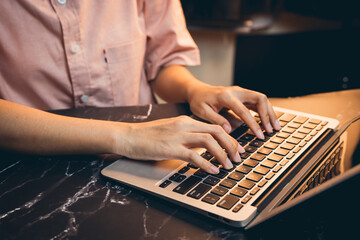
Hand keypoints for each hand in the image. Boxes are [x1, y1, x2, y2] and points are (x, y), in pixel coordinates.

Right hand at [112, 116, 243, 173]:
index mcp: (186, 120)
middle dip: (231, 145)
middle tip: (238, 158)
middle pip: (217, 131)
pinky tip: (213, 171)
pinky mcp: (170, 148)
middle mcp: (184, 125)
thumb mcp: (171, 130)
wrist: (128, 136)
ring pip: (209, 142)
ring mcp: (178, 136)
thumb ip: (187, 134)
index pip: (215, 126)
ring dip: (222, 154)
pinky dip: (207, 164)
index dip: (230, 138)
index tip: (237, 148)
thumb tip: (203, 145)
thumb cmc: (148, 135)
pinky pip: (194, 156)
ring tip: (228, 166)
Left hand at [187, 84, 280, 138]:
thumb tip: (228, 130)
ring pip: (261, 99)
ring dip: (269, 112)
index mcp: (226, 97)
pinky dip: (264, 110)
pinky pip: (257, 101)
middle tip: (271, 130)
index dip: (254, 124)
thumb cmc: (198, 101)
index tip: (260, 134)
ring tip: (275, 127)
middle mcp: (236, 92)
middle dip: (268, 114)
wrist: (197, 91)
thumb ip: (216, 120)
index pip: (244, 111)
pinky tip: (268, 121)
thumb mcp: (202, 112)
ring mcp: (240, 92)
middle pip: (260, 99)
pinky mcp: (242, 95)